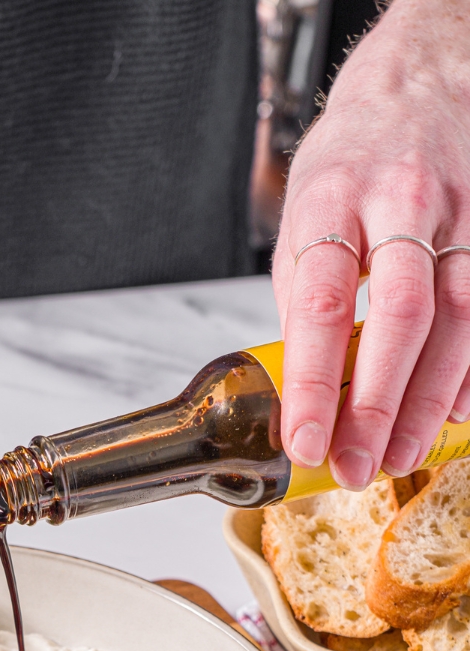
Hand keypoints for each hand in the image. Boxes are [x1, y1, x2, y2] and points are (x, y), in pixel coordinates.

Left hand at [272, 0, 469, 488]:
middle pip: (399, 315)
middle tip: (357, 466)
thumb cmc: (355, 157)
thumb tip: (302, 386)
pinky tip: (453, 413)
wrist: (423, 79)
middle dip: (378, 402)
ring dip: (427, 400)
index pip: (320, 304)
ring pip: (457, 317)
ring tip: (399, 455)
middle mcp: (403, 202)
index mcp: (334, 199)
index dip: (313, 382)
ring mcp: (462, 211)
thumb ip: (302, 297)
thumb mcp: (303, 214)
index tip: (303, 440)